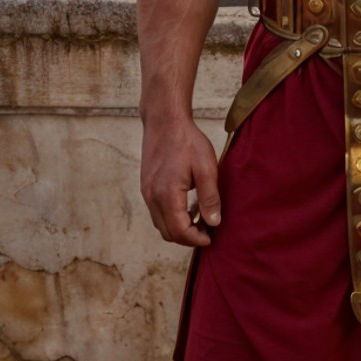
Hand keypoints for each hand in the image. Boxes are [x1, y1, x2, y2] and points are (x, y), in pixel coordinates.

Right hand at [140, 114, 221, 247]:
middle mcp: (152, 197)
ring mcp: (146, 192)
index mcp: (167, 194)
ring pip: (160, 225)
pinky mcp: (146, 187)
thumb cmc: (187, 141)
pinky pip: (157, 213)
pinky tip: (188, 208)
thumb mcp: (206, 168)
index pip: (179, 231)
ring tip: (200, 219)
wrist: (164, 121)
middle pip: (167, 233)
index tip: (211, 238)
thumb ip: (209, 198)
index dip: (195, 239)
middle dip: (188, 238)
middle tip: (207, 231)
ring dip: (179, 229)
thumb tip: (214, 223)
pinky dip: (172, 218)